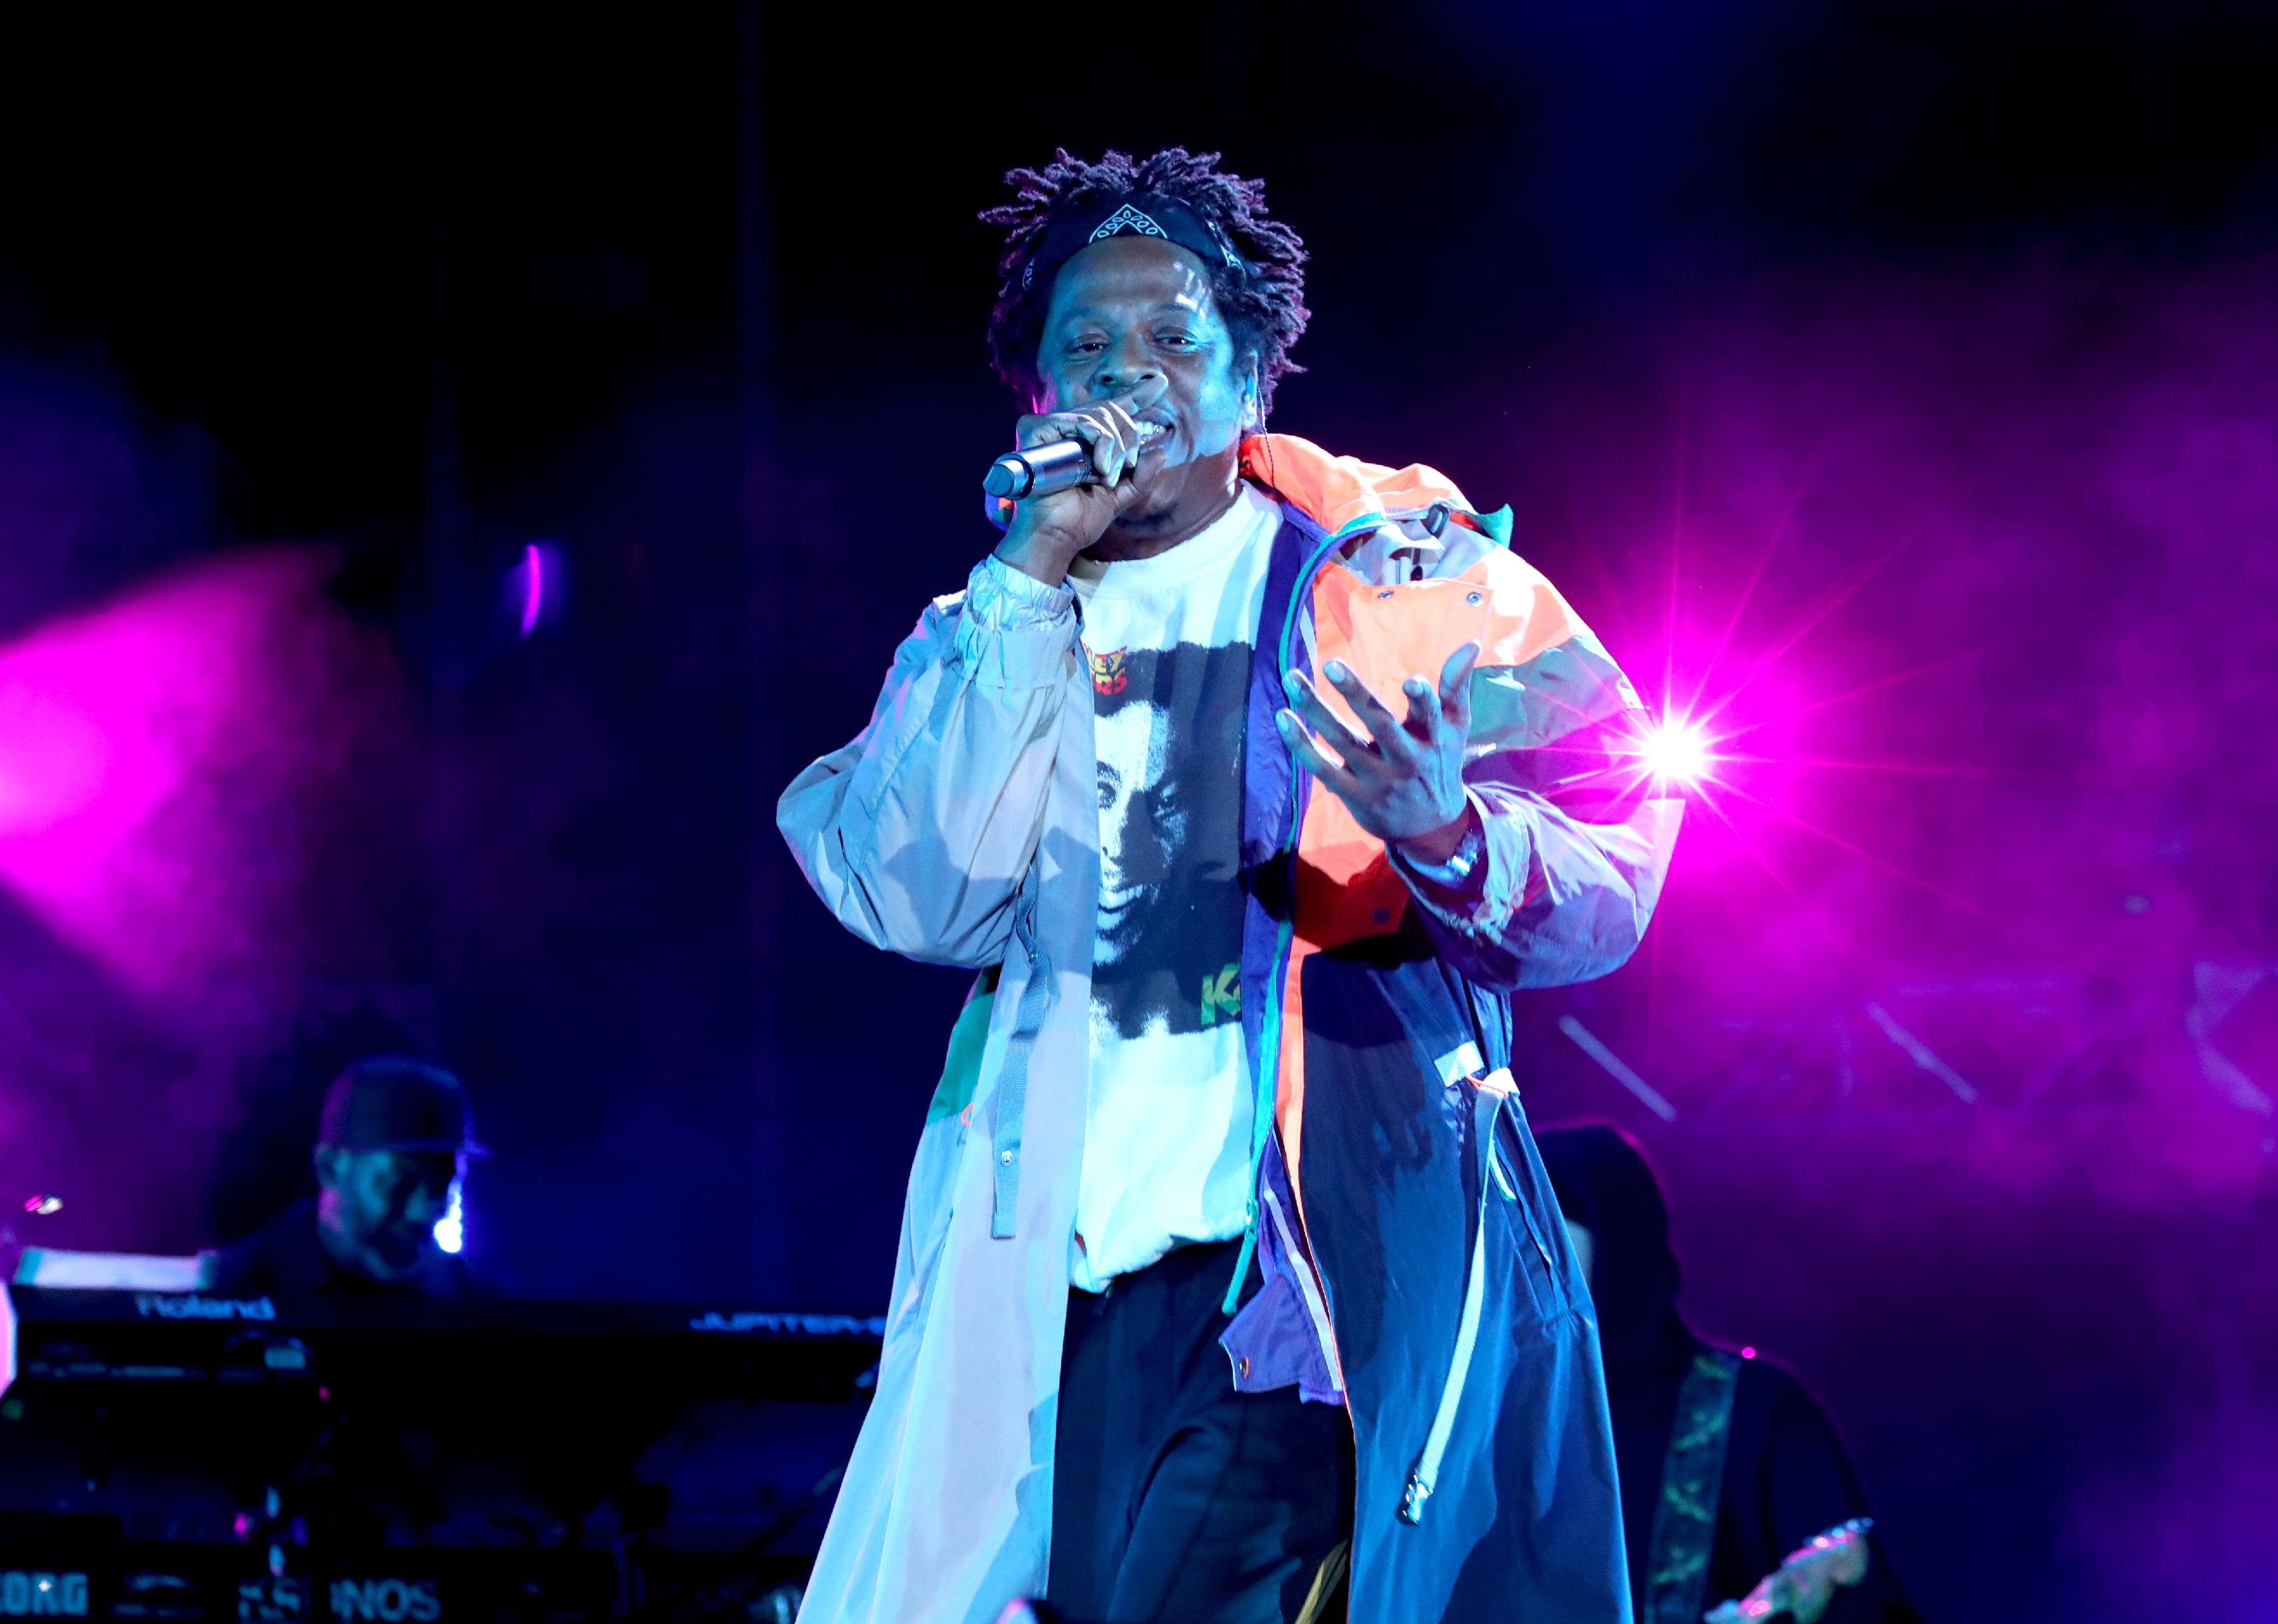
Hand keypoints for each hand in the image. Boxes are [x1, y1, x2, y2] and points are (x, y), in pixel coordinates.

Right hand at [994, 376, 1169, 583]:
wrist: (1057, 536)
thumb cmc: (1080, 521)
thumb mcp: (1121, 497)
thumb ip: (1141, 476)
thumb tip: (1160, 451)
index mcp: (1086, 443)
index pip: (1113, 410)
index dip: (1137, 395)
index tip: (1161, 382)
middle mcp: (1068, 431)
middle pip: (1110, 410)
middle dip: (1128, 437)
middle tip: (1126, 466)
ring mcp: (1051, 428)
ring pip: (1099, 414)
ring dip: (1114, 445)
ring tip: (1108, 474)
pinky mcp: (1037, 429)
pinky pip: (1080, 420)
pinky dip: (1098, 440)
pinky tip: (1098, 466)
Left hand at [1277, 641, 1481, 861]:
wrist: (1429, 826)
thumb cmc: (1439, 763)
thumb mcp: (1455, 727)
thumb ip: (1456, 685)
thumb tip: (1471, 643)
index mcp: (1432, 738)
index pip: (1430, 715)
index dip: (1422, 700)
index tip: (1411, 681)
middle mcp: (1405, 758)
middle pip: (1379, 724)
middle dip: (1355, 694)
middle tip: (1331, 664)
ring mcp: (1377, 778)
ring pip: (1343, 741)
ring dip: (1316, 710)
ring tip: (1293, 678)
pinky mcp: (1353, 794)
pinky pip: (1322, 768)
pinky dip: (1301, 745)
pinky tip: (1283, 718)